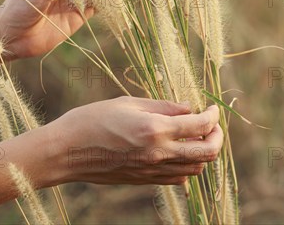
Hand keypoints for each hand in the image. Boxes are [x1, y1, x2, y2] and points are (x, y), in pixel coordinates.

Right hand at [42, 96, 222, 185]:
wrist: (66, 151)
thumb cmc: (92, 119)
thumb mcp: (128, 103)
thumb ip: (163, 106)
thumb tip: (189, 108)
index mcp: (155, 129)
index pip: (201, 125)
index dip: (213, 116)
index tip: (212, 108)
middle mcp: (159, 153)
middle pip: (207, 153)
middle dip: (217, 137)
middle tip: (212, 125)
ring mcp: (152, 170)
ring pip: (196, 168)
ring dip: (203, 152)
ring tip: (196, 137)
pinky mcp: (145, 180)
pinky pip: (178, 178)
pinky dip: (187, 166)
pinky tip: (178, 152)